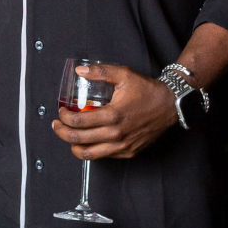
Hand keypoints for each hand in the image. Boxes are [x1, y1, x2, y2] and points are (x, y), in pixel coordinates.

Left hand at [50, 62, 177, 159]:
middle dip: (61, 132)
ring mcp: (123, 146)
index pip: (77, 121)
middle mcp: (116, 134)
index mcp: (112, 115)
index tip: (61, 111)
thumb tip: (79, 70)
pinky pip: (104, 156)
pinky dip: (91, 150)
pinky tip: (87, 140)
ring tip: (68, 136)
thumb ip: (100, 72)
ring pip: (89, 154)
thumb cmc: (148, 91)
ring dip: (73, 146)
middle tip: (57, 125)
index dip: (64, 117)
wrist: (171, 105)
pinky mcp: (129, 152)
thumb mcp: (124, 75)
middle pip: (78, 140)